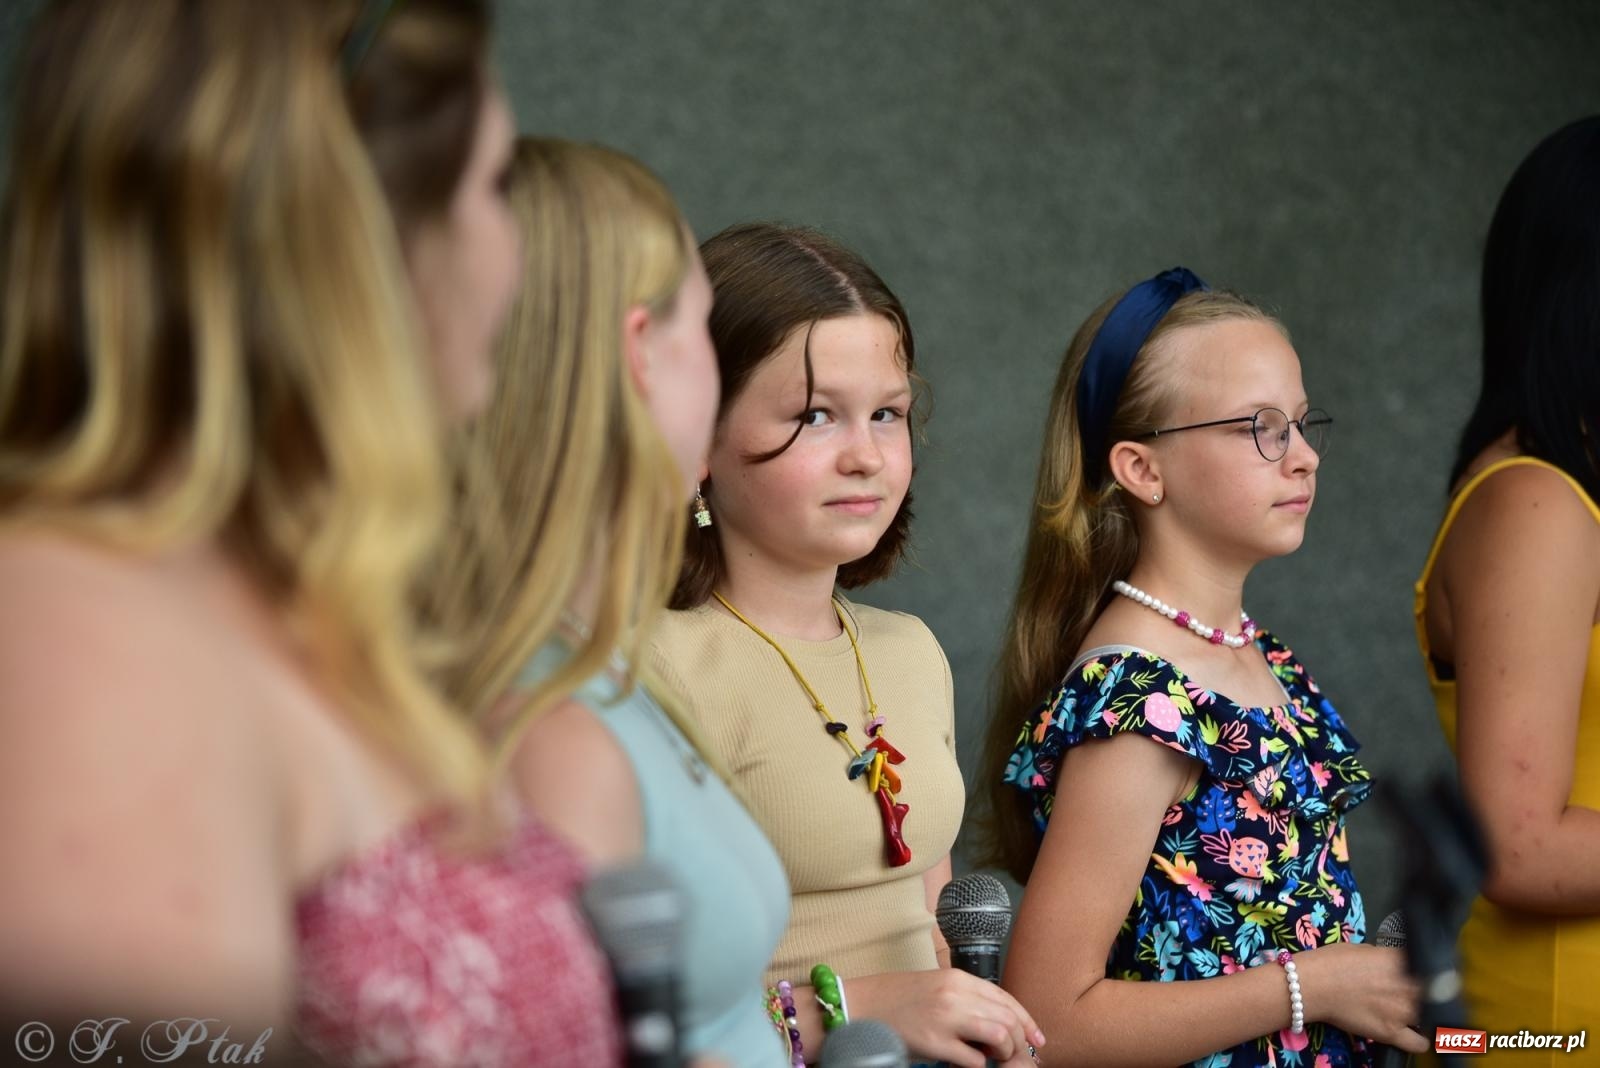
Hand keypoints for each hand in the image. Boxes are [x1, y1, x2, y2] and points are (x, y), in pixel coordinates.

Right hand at [844, 968, 1045, 1067]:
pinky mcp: (935, 1043)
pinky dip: (979, 1066)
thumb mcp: (936, 987)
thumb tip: (996, 1021)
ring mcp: (946, 1018)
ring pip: (999, 1036)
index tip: (1037, 1038)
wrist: (861, 1005)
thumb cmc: (897, 998)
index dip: (1027, 1020)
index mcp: (956, 978)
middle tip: (1019, 1056)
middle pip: (1008, 1018)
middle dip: (1021, 1041)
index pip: (1006, 998)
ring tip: (995, 1060)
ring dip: (1004, 1053)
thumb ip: (965, 998)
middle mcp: (955, 994)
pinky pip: (974, 1060)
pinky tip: (971, 1063)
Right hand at [1294, 943, 1429, 1053]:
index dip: (1424, 974)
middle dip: (1424, 994)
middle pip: (1432, 993)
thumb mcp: (1363, 949)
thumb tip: (1393, 967)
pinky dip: (1419, 1040)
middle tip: (1408, 995)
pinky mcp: (1391, 1032)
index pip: (1428, 969)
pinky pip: (1419, 1043)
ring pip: (1428, 1017)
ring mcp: (1401, 1011)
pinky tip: (1412, 1034)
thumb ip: (1385, 959)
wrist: (1310, 985)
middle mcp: (1407, 985)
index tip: (1419, 977)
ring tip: (1406, 1013)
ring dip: (1420, 1014)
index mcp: (1400, 961)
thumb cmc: (1330, 962)